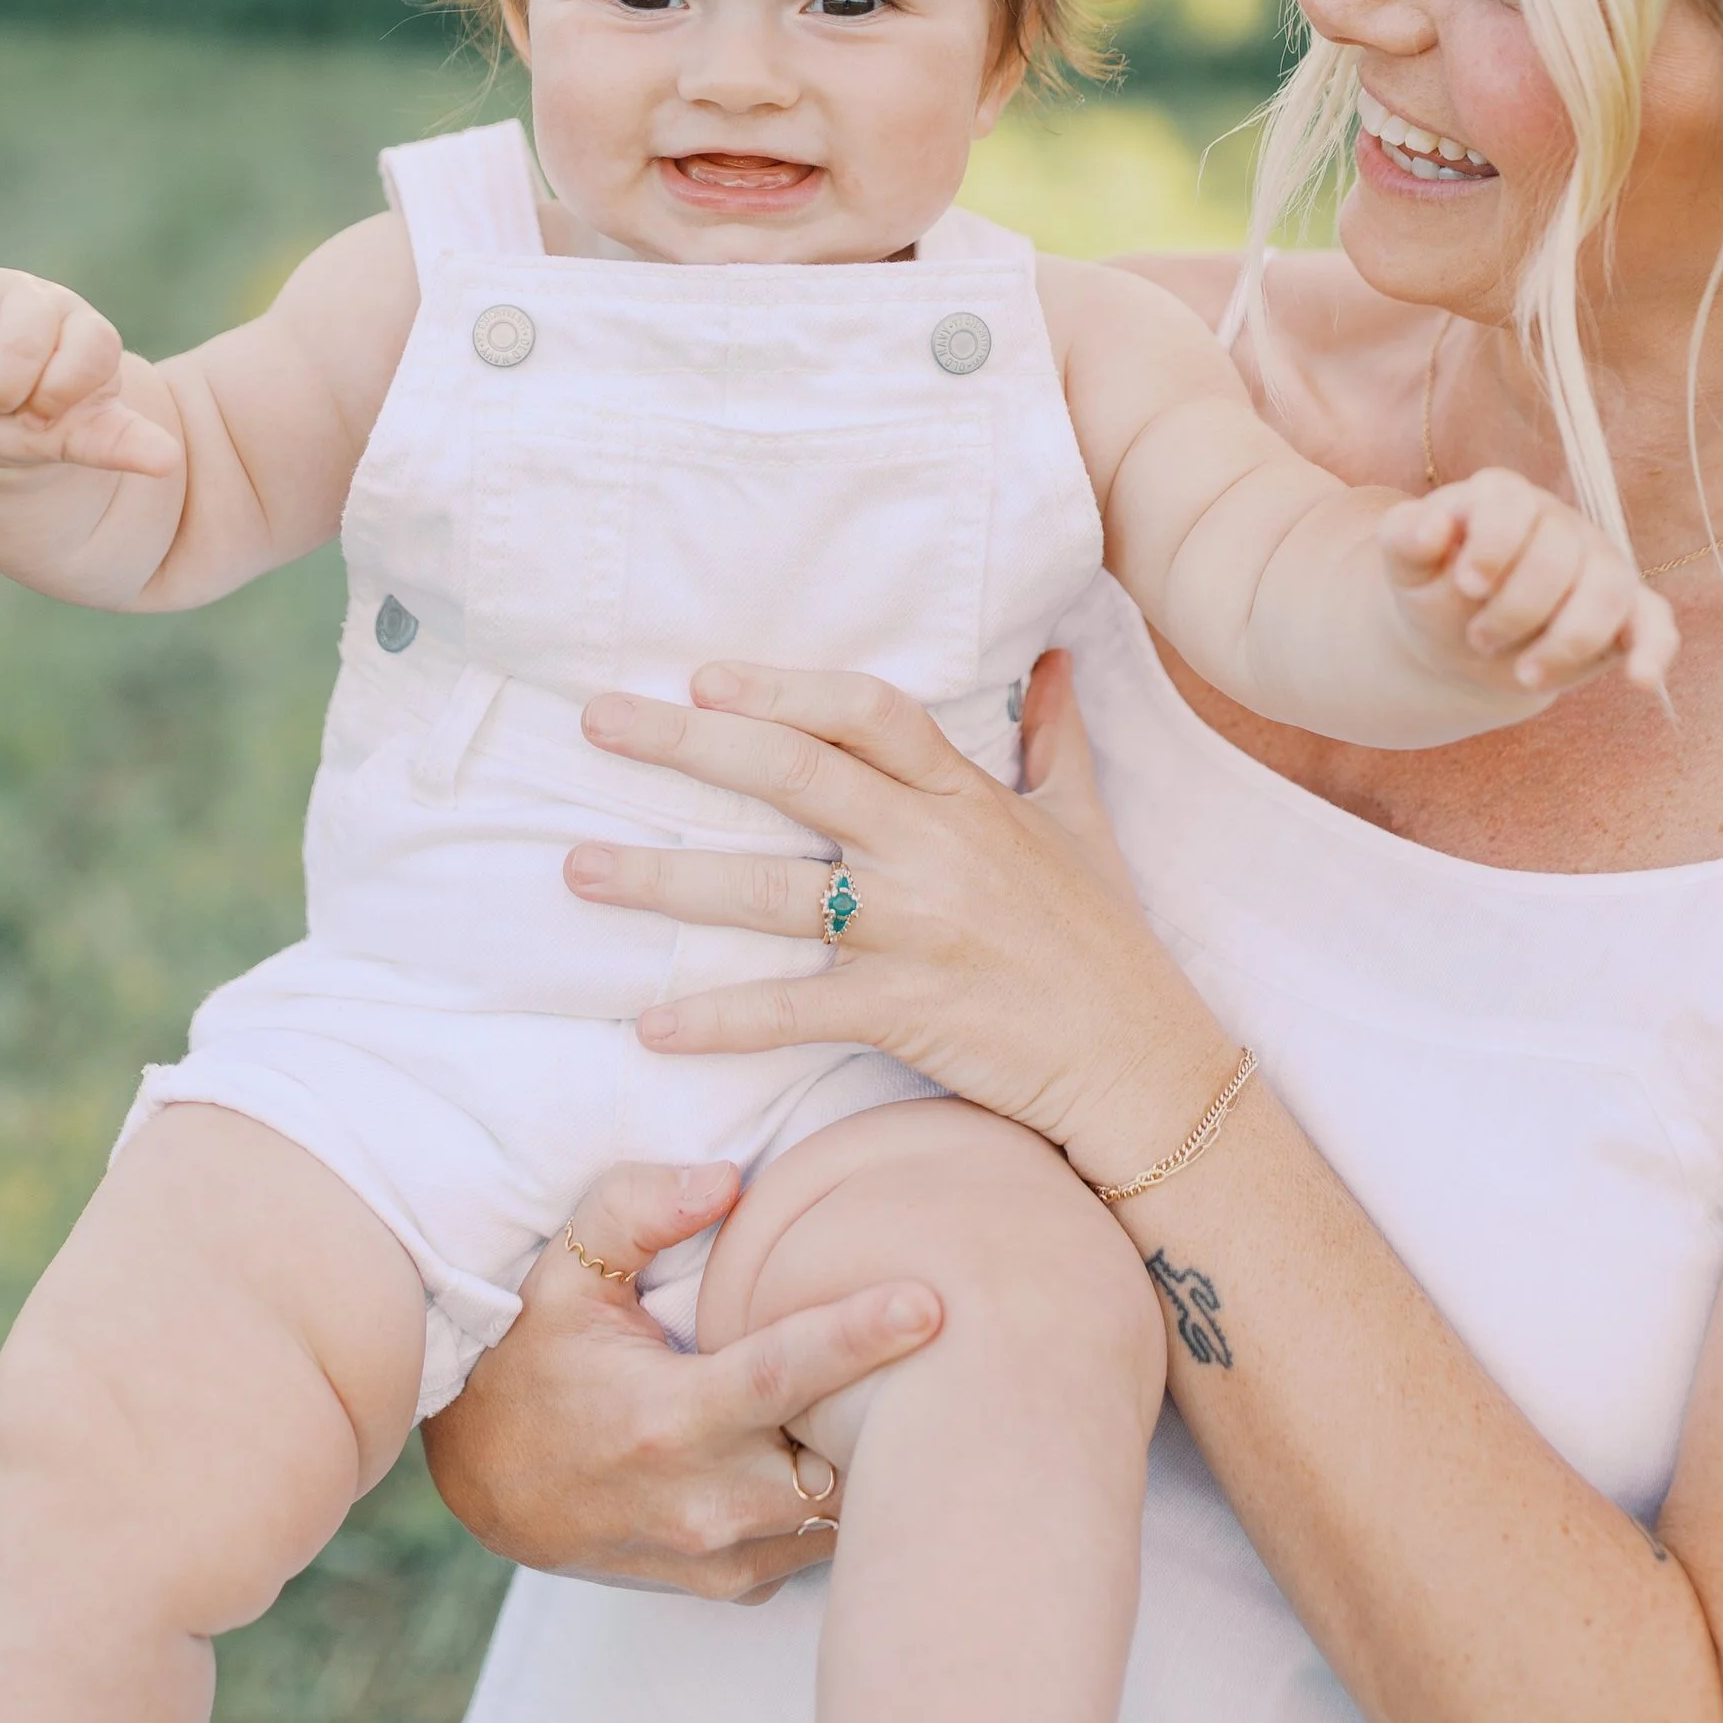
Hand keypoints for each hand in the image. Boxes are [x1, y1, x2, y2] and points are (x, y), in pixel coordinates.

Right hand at [0, 266, 180, 481]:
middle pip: (19, 345)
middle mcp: (31, 297)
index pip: (86, 351)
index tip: (43, 413)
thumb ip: (117, 443)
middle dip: (4, 396)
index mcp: (81, 327)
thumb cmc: (29, 424)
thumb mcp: (74, 438)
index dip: (55, 399)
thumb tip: (168, 459)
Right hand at [422, 1159, 941, 1600]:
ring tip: (909, 1390)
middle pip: (841, 1459)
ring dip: (873, 1455)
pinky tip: (837, 1441)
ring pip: (844, 1511)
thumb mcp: (564, 1271)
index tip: (932, 1304)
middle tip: (953, 1347)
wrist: (487, 1484)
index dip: (860, 1338)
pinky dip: (837, 1494)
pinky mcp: (731, 1584)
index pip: (782, 1375)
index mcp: (665, 1419)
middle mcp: (701, 1500)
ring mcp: (720, 1554)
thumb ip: (637, 1209)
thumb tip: (725, 1180)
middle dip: (896, 1410)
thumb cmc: (534, 1359)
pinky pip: (818, 1542)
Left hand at [561, 653, 1236, 1197]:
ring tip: (579, 869)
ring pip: (774, 893)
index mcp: (968, 798)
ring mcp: (918, 932)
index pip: (869, 714)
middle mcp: (935, 851)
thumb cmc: (1107, 940)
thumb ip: (1055, 737)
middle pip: (798, 777)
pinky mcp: (907, 1012)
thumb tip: (1052, 658)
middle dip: (690, 747)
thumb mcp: (1084, 822)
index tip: (705, 677)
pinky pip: (796, 1011)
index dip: (786, 689)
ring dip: (669, 882)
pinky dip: (722, 1018)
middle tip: (597, 723)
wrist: (1143, 1063)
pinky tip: (651, 1021)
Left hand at [1378, 470, 1677, 700]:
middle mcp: (1560, 523)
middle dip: (1517, 608)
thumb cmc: (1434, 587)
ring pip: (1610, 588)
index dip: (1494, 544)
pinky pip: (1655, 623)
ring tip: (1524, 676)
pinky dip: (1653, 650)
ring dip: (1569, 638)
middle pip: (1562, 553)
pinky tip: (1640, 680)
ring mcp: (1597, 564)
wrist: (1461, 634)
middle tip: (1478, 639)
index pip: (1512, 502)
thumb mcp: (1405, 565)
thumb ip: (1405, 538)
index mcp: (1502, 497)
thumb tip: (1431, 527)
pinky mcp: (1625, 611)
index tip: (1468, 585)